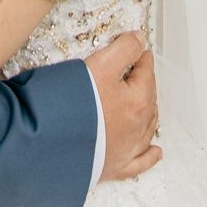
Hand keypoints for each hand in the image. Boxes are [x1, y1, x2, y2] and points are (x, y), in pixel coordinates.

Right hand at [87, 30, 161, 181]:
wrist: (50, 143)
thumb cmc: (73, 104)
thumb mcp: (99, 65)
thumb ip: (123, 49)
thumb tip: (140, 39)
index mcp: (137, 101)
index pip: (145, 73)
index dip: (142, 58)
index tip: (140, 51)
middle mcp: (137, 127)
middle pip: (148, 99)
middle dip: (145, 84)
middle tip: (139, 72)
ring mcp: (127, 150)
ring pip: (147, 128)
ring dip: (148, 113)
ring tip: (146, 102)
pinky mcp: (114, 168)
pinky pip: (140, 162)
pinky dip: (150, 156)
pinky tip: (156, 152)